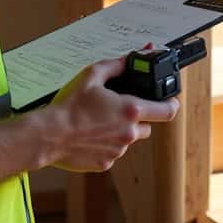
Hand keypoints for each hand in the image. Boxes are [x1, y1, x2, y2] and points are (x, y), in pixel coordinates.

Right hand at [41, 57, 179, 171]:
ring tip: (98, 123)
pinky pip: (113, 152)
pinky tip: (90, 135)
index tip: (170, 101)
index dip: (171, 104)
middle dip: (138, 118)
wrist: (50, 134)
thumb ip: (115, 65)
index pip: (168, 111)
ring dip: (120, 131)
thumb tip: (128, 60)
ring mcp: (118, 150)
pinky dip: (106, 144)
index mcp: (131, 110)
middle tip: (119, 111)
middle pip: (147, 126)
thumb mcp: (92, 76)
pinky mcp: (106, 163)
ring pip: (129, 139)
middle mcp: (129, 133)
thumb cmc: (70, 106)